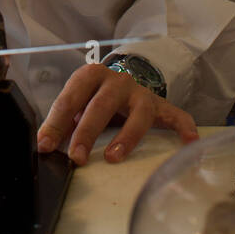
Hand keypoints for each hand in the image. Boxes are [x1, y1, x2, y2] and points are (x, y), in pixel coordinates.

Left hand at [36, 63, 198, 165]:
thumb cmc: (96, 96)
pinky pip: (176, 115)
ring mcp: (140, 93)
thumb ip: (63, 120)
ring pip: (138, 114)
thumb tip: (45, 145)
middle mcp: (116, 80)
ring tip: (113, 157)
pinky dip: (184, 127)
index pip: (70, 98)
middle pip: (101, 105)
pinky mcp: (160, 106)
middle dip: (87, 131)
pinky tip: (190, 142)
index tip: (45, 145)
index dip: (56, 123)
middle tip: (76, 156)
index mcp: (90, 76)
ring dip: (126, 137)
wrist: (124, 80)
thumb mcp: (78, 102)